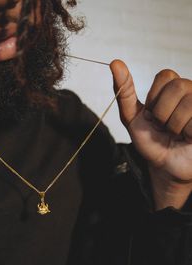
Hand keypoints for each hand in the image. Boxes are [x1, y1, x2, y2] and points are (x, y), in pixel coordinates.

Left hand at [110, 60, 191, 209]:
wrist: (164, 166)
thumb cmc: (150, 141)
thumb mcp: (132, 117)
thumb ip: (124, 92)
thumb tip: (115, 62)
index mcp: (171, 89)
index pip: (166, 75)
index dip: (155, 98)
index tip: (152, 114)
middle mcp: (190, 93)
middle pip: (178, 86)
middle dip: (162, 112)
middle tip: (163, 126)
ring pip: (188, 103)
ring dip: (174, 125)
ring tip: (175, 133)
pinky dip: (187, 133)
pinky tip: (188, 137)